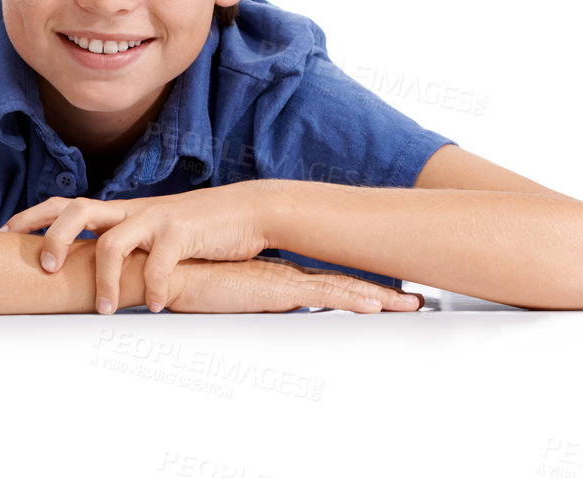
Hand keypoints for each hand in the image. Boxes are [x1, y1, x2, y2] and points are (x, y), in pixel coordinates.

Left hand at [4, 181, 279, 312]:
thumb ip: (128, 245)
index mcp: (122, 211)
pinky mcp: (183, 232)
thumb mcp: (156, 233)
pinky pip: (158, 263)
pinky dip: (152, 288)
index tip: (6, 232)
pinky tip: (155, 307)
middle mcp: (133, 210)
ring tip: (105, 310)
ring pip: (112, 243)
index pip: (67, 203)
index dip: (34, 215)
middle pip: (77, 210)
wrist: (251, 211)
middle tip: (45, 269)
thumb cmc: (201, 229)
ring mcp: (157, 219)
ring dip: (103, 281)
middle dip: (53, 237)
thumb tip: (97, 271)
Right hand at [165, 258, 422, 313]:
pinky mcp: (274, 288)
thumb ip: (250, 302)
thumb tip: (263, 311)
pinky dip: (353, 300)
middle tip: (415, 299)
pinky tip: (376, 306)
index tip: (386, 295)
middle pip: (346, 284)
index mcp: (277, 275)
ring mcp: (283, 280)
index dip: (360, 288)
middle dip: (383, 293)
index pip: (329, 282)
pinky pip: (324, 296)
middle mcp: (286, 274)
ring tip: (410, 304)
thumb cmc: (188, 283)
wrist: (167, 271)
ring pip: (344, 289)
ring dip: (380, 298)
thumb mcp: (229, 295)